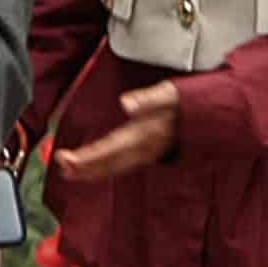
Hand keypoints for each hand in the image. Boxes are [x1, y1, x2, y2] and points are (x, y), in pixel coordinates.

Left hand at [53, 81, 179, 182]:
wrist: (205, 116)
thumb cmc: (182, 102)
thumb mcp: (167, 95)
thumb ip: (148, 100)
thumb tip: (126, 104)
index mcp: (142, 136)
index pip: (109, 149)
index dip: (87, 157)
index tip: (66, 158)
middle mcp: (142, 150)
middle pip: (109, 163)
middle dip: (84, 168)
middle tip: (62, 166)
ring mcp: (145, 154)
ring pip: (114, 167)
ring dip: (91, 171)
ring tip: (68, 171)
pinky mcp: (146, 154)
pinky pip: (120, 165)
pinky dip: (103, 168)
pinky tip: (90, 169)